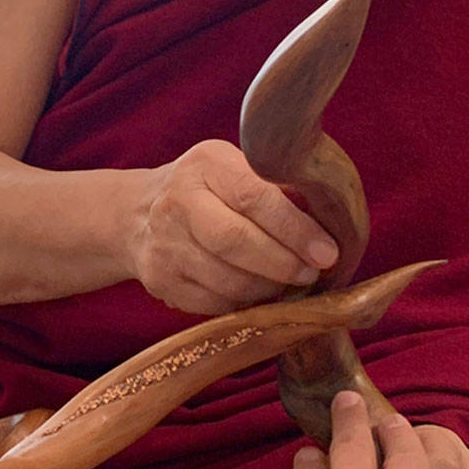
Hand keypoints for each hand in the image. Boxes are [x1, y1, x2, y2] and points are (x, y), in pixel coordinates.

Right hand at [126, 139, 337, 314]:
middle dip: (283, 263)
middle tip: (311, 273)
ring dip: (268, 289)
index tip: (327, 252)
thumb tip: (332, 223)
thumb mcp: (235, 169)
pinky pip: (214, 303)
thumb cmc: (207, 189)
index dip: (295, 229)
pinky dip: (245, 304)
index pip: (254, 196)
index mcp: (206, 164)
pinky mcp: (160, 280)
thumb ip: (276, 190)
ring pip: (227, 280)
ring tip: (288, 284)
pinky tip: (259, 294)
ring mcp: (164, 244)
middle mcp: (177, 201)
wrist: (136, 213)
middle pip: (236, 242)